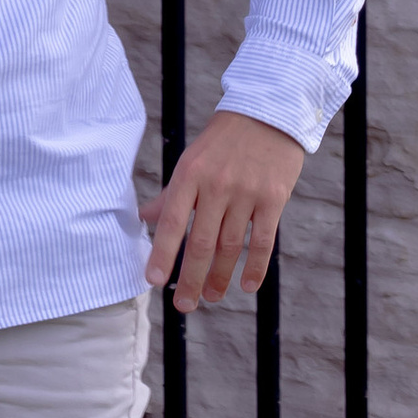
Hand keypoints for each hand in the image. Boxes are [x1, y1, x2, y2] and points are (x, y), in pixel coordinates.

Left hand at [143, 107, 307, 313]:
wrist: (268, 113)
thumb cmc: (222, 142)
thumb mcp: (190, 161)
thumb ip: (170, 194)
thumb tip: (143, 220)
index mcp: (190, 175)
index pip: (171, 222)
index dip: (162, 253)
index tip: (155, 281)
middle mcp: (216, 185)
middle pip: (201, 242)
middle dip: (191, 278)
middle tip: (184, 304)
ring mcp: (247, 192)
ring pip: (230, 246)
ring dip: (220, 277)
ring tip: (211, 297)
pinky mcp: (274, 198)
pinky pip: (263, 240)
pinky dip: (255, 267)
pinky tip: (247, 286)